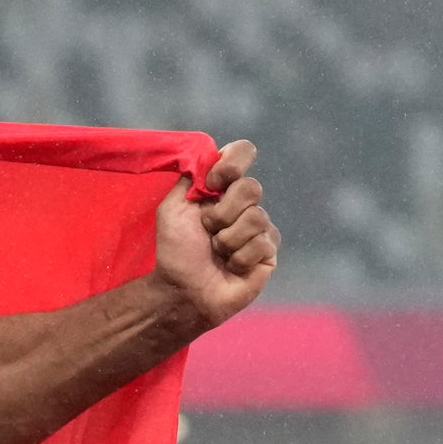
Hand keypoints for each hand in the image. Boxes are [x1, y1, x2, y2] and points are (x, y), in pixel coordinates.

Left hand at [155, 139, 273, 331]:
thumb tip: (212, 153)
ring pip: (256, 218)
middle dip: (221, 213)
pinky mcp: (269, 252)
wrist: (182, 290)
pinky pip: (262, 243)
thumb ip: (192, 177)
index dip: (232, 164)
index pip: (243, 153)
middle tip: (207, 230)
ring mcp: (261, 227)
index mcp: (223, 188)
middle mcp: (245, 203)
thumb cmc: (175, 251)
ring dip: (226, 239)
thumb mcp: (173, 208)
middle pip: (251, 187)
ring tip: (216, 252)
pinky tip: (231, 266)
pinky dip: (239, 257)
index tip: (212, 183)